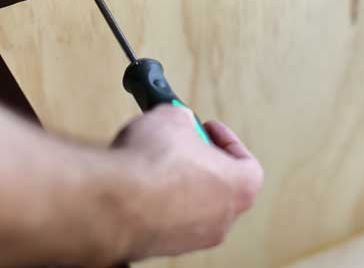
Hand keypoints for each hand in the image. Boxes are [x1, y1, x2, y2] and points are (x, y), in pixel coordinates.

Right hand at [112, 105, 263, 259]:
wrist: (116, 202)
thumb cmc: (152, 167)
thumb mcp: (173, 118)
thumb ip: (183, 120)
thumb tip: (178, 120)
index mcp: (240, 187)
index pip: (247, 163)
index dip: (227, 141)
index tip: (208, 129)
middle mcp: (223, 219)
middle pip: (220, 186)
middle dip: (200, 162)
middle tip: (183, 144)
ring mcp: (193, 237)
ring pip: (193, 207)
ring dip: (178, 184)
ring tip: (156, 162)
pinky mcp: (163, 246)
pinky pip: (167, 220)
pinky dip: (157, 203)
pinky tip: (139, 184)